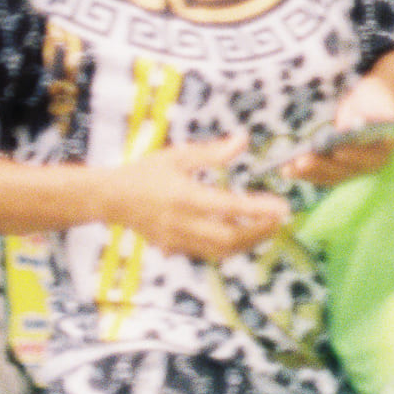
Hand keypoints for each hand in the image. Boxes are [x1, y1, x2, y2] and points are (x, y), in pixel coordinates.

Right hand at [104, 134, 292, 259]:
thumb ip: (212, 152)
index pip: (229, 207)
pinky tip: (241, 235)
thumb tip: (243, 140)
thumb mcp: (178, 156)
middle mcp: (181, 223)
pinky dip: (228, 247)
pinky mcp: (173, 249)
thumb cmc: (145, 172)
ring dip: (248, 242)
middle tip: (279, 219)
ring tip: (266, 228)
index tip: (282, 206)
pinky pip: (207, 253)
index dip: (258, 209)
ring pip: (220, 251)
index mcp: (184, 197)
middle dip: (259, 231)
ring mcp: (177, 240)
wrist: (110, 199)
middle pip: (229, 238)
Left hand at [281, 74, 393, 186]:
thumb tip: (383, 119)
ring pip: (330, 176)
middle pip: (346, 171)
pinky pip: (320, 175)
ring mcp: (351, 169)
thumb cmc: (376, 98)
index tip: (338, 151)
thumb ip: (386, 108)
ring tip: (288, 168)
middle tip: (302, 161)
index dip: (355, 155)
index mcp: (384, 149)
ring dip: (309, 174)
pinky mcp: (336, 168)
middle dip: (323, 167)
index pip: (370, 156)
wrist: (368, 103)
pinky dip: (303, 173)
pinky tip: (286, 170)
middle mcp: (369, 164)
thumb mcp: (383, 97)